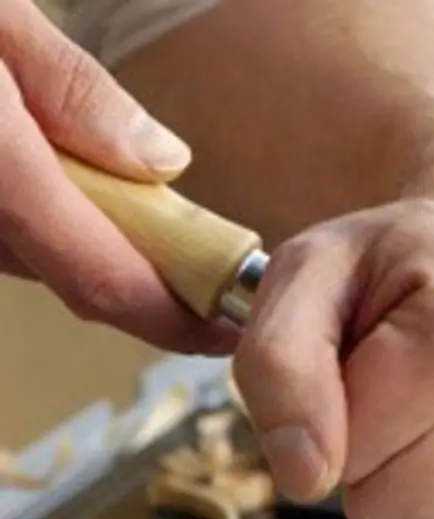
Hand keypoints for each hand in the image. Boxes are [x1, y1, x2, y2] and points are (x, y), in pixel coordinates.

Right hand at [0, 1, 230, 352]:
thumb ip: (69, 89)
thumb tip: (161, 162)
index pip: (96, 276)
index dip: (170, 317)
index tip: (225, 328)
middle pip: (64, 272)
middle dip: (141, 275)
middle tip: (206, 266)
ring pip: (22, 254)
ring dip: (87, 241)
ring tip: (149, 216)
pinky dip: (35, 216)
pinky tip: (59, 179)